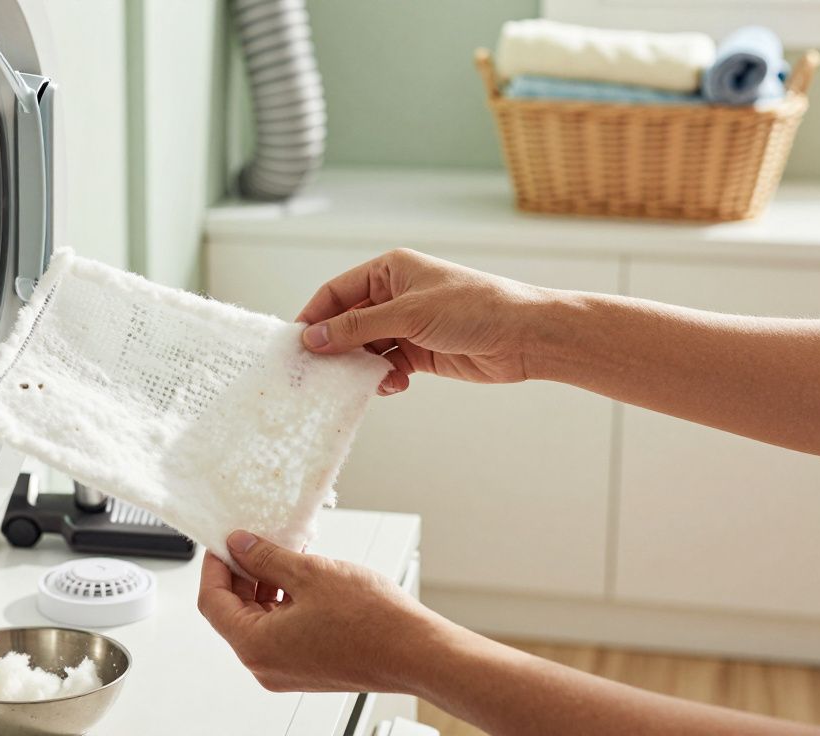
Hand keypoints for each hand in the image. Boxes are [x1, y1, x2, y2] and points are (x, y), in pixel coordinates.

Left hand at [197, 530, 447, 693]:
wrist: (416, 651)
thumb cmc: (372, 622)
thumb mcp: (308, 573)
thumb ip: (266, 558)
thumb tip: (240, 546)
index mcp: (256, 647)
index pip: (212, 602)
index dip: (215, 566)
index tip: (224, 542)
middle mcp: (266, 665)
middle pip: (233, 612)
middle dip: (242, 573)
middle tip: (255, 541)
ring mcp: (287, 669)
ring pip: (259, 620)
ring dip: (265, 585)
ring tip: (285, 552)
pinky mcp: (307, 666)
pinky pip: (281, 630)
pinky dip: (284, 601)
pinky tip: (302, 575)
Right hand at [296, 249, 548, 392]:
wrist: (524, 336)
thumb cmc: (473, 308)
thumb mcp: (408, 314)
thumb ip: (357, 327)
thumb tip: (312, 339)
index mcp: (390, 270)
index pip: (336, 292)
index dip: (314, 317)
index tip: (295, 345)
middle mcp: (395, 295)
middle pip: (347, 323)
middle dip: (334, 347)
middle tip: (316, 373)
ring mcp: (407, 325)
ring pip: (365, 348)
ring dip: (360, 367)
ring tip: (357, 383)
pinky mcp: (420, 352)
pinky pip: (387, 366)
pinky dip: (384, 378)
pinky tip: (392, 385)